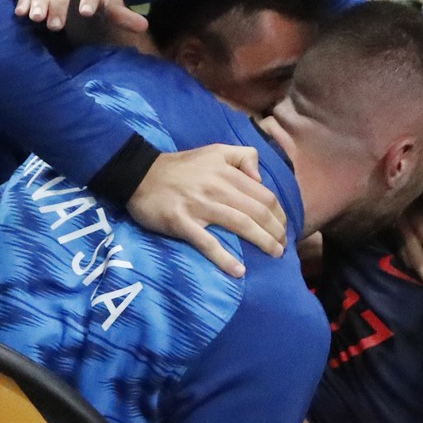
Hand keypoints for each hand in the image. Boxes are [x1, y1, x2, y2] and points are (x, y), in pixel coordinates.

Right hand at [126, 145, 288, 277]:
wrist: (138, 173)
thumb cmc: (181, 166)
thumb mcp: (215, 151)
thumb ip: (243, 157)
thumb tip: (260, 178)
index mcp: (227, 172)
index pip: (264, 195)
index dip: (280, 214)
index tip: (285, 228)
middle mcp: (217, 188)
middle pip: (257, 211)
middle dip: (276, 231)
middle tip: (283, 247)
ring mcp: (199, 206)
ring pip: (240, 224)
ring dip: (262, 242)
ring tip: (275, 255)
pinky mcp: (181, 222)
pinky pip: (207, 242)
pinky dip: (224, 258)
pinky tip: (239, 271)